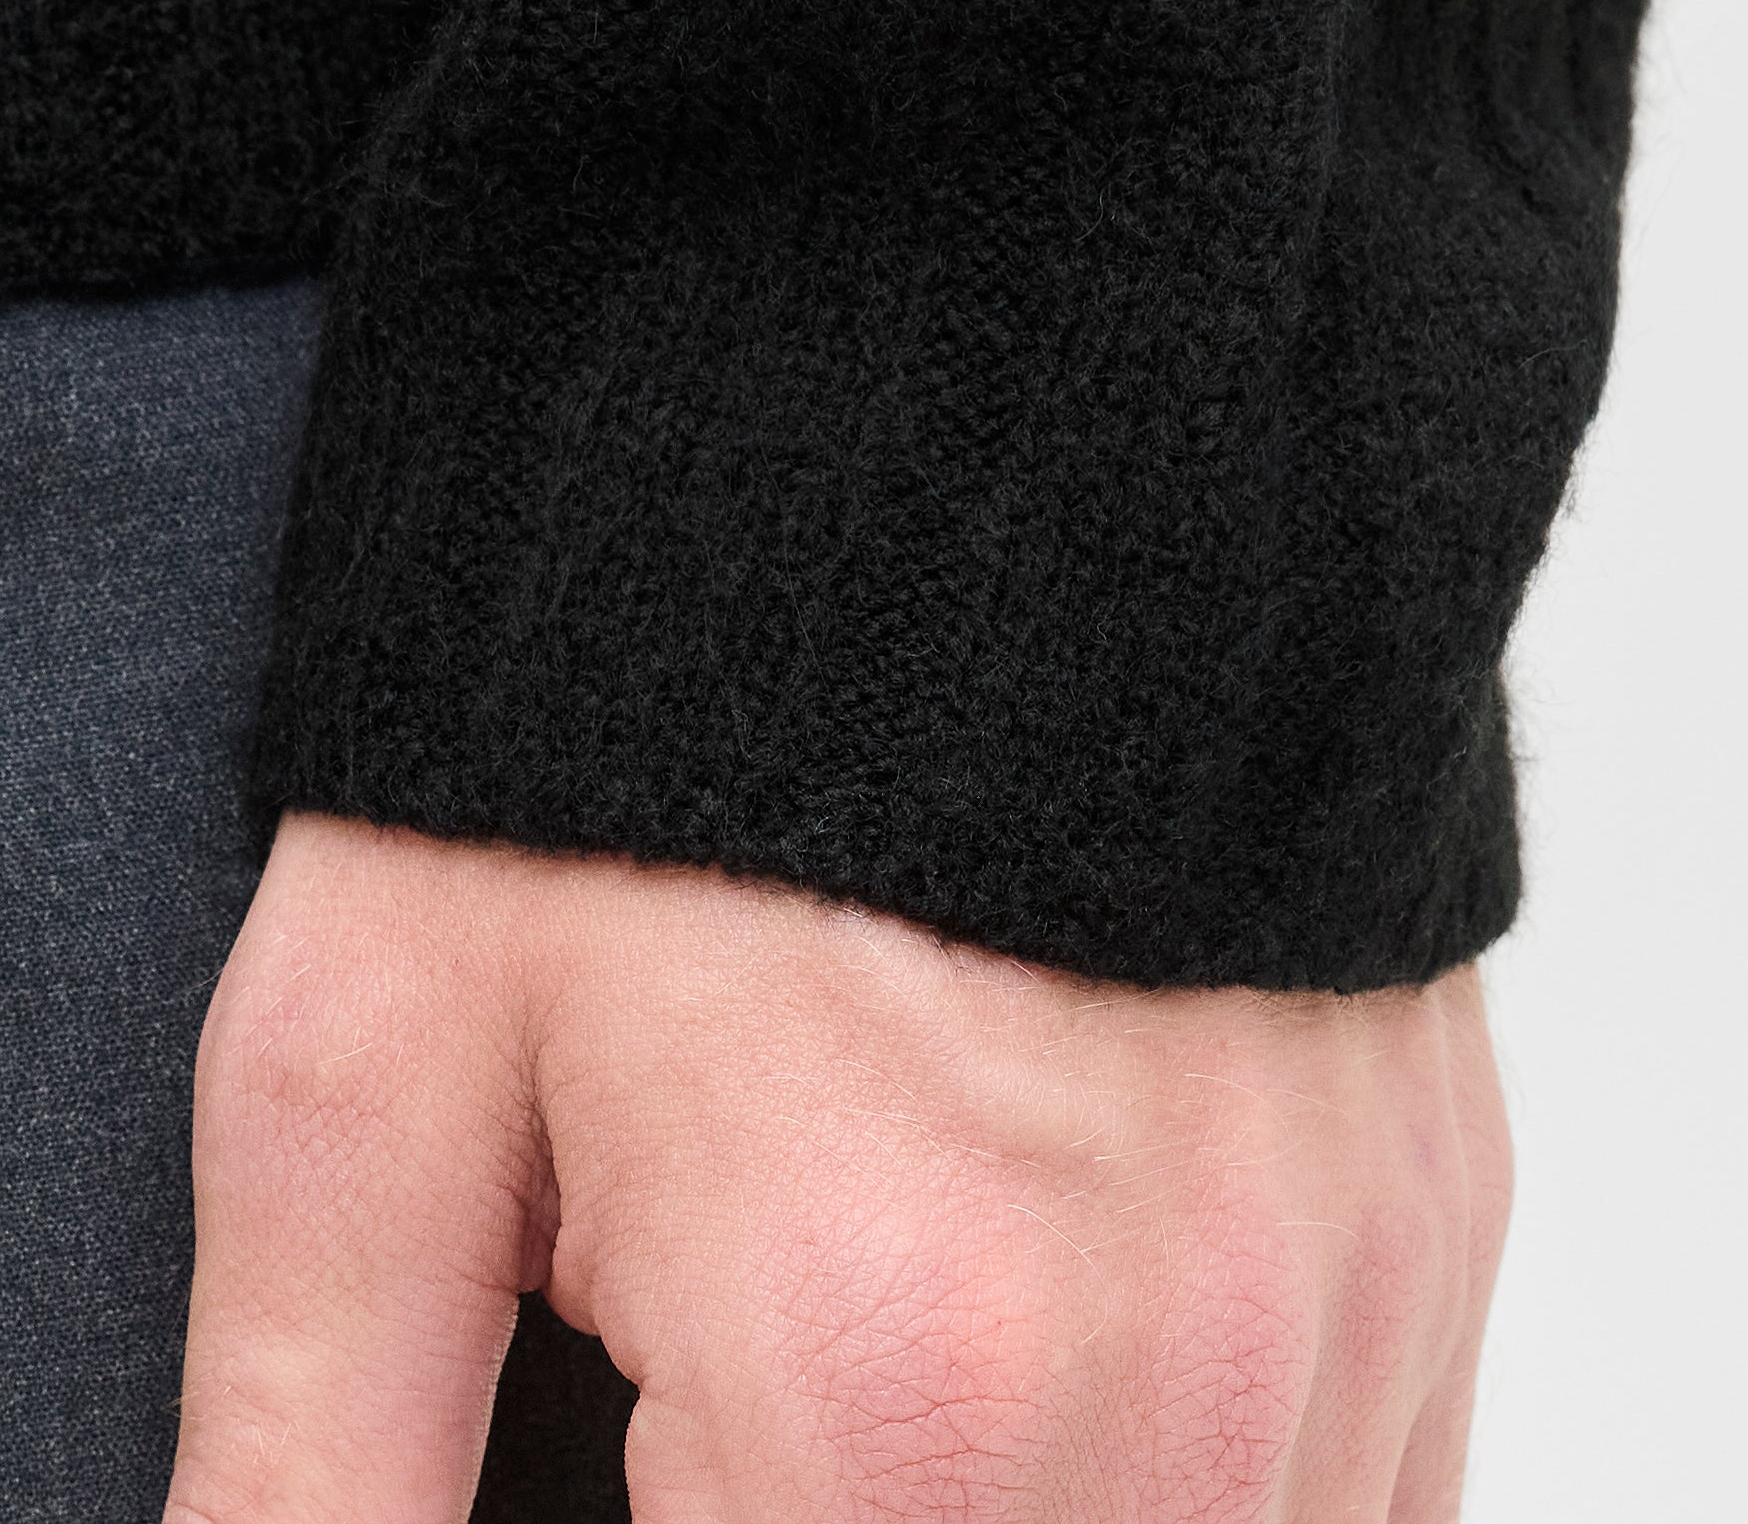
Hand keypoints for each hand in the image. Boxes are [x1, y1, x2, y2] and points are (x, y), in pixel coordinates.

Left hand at [166, 812, 1510, 1521]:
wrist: (924, 341)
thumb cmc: (615, 698)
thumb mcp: (363, 1073)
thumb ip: (312, 1476)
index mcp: (904, 1405)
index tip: (600, 1445)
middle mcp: (1189, 1414)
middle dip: (791, 1502)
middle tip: (677, 1391)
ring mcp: (1352, 1326)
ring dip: (973, 1505)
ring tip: (799, 1330)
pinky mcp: (1434, 1237)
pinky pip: (1339, 1511)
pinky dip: (1141, 1485)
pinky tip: (980, 1345)